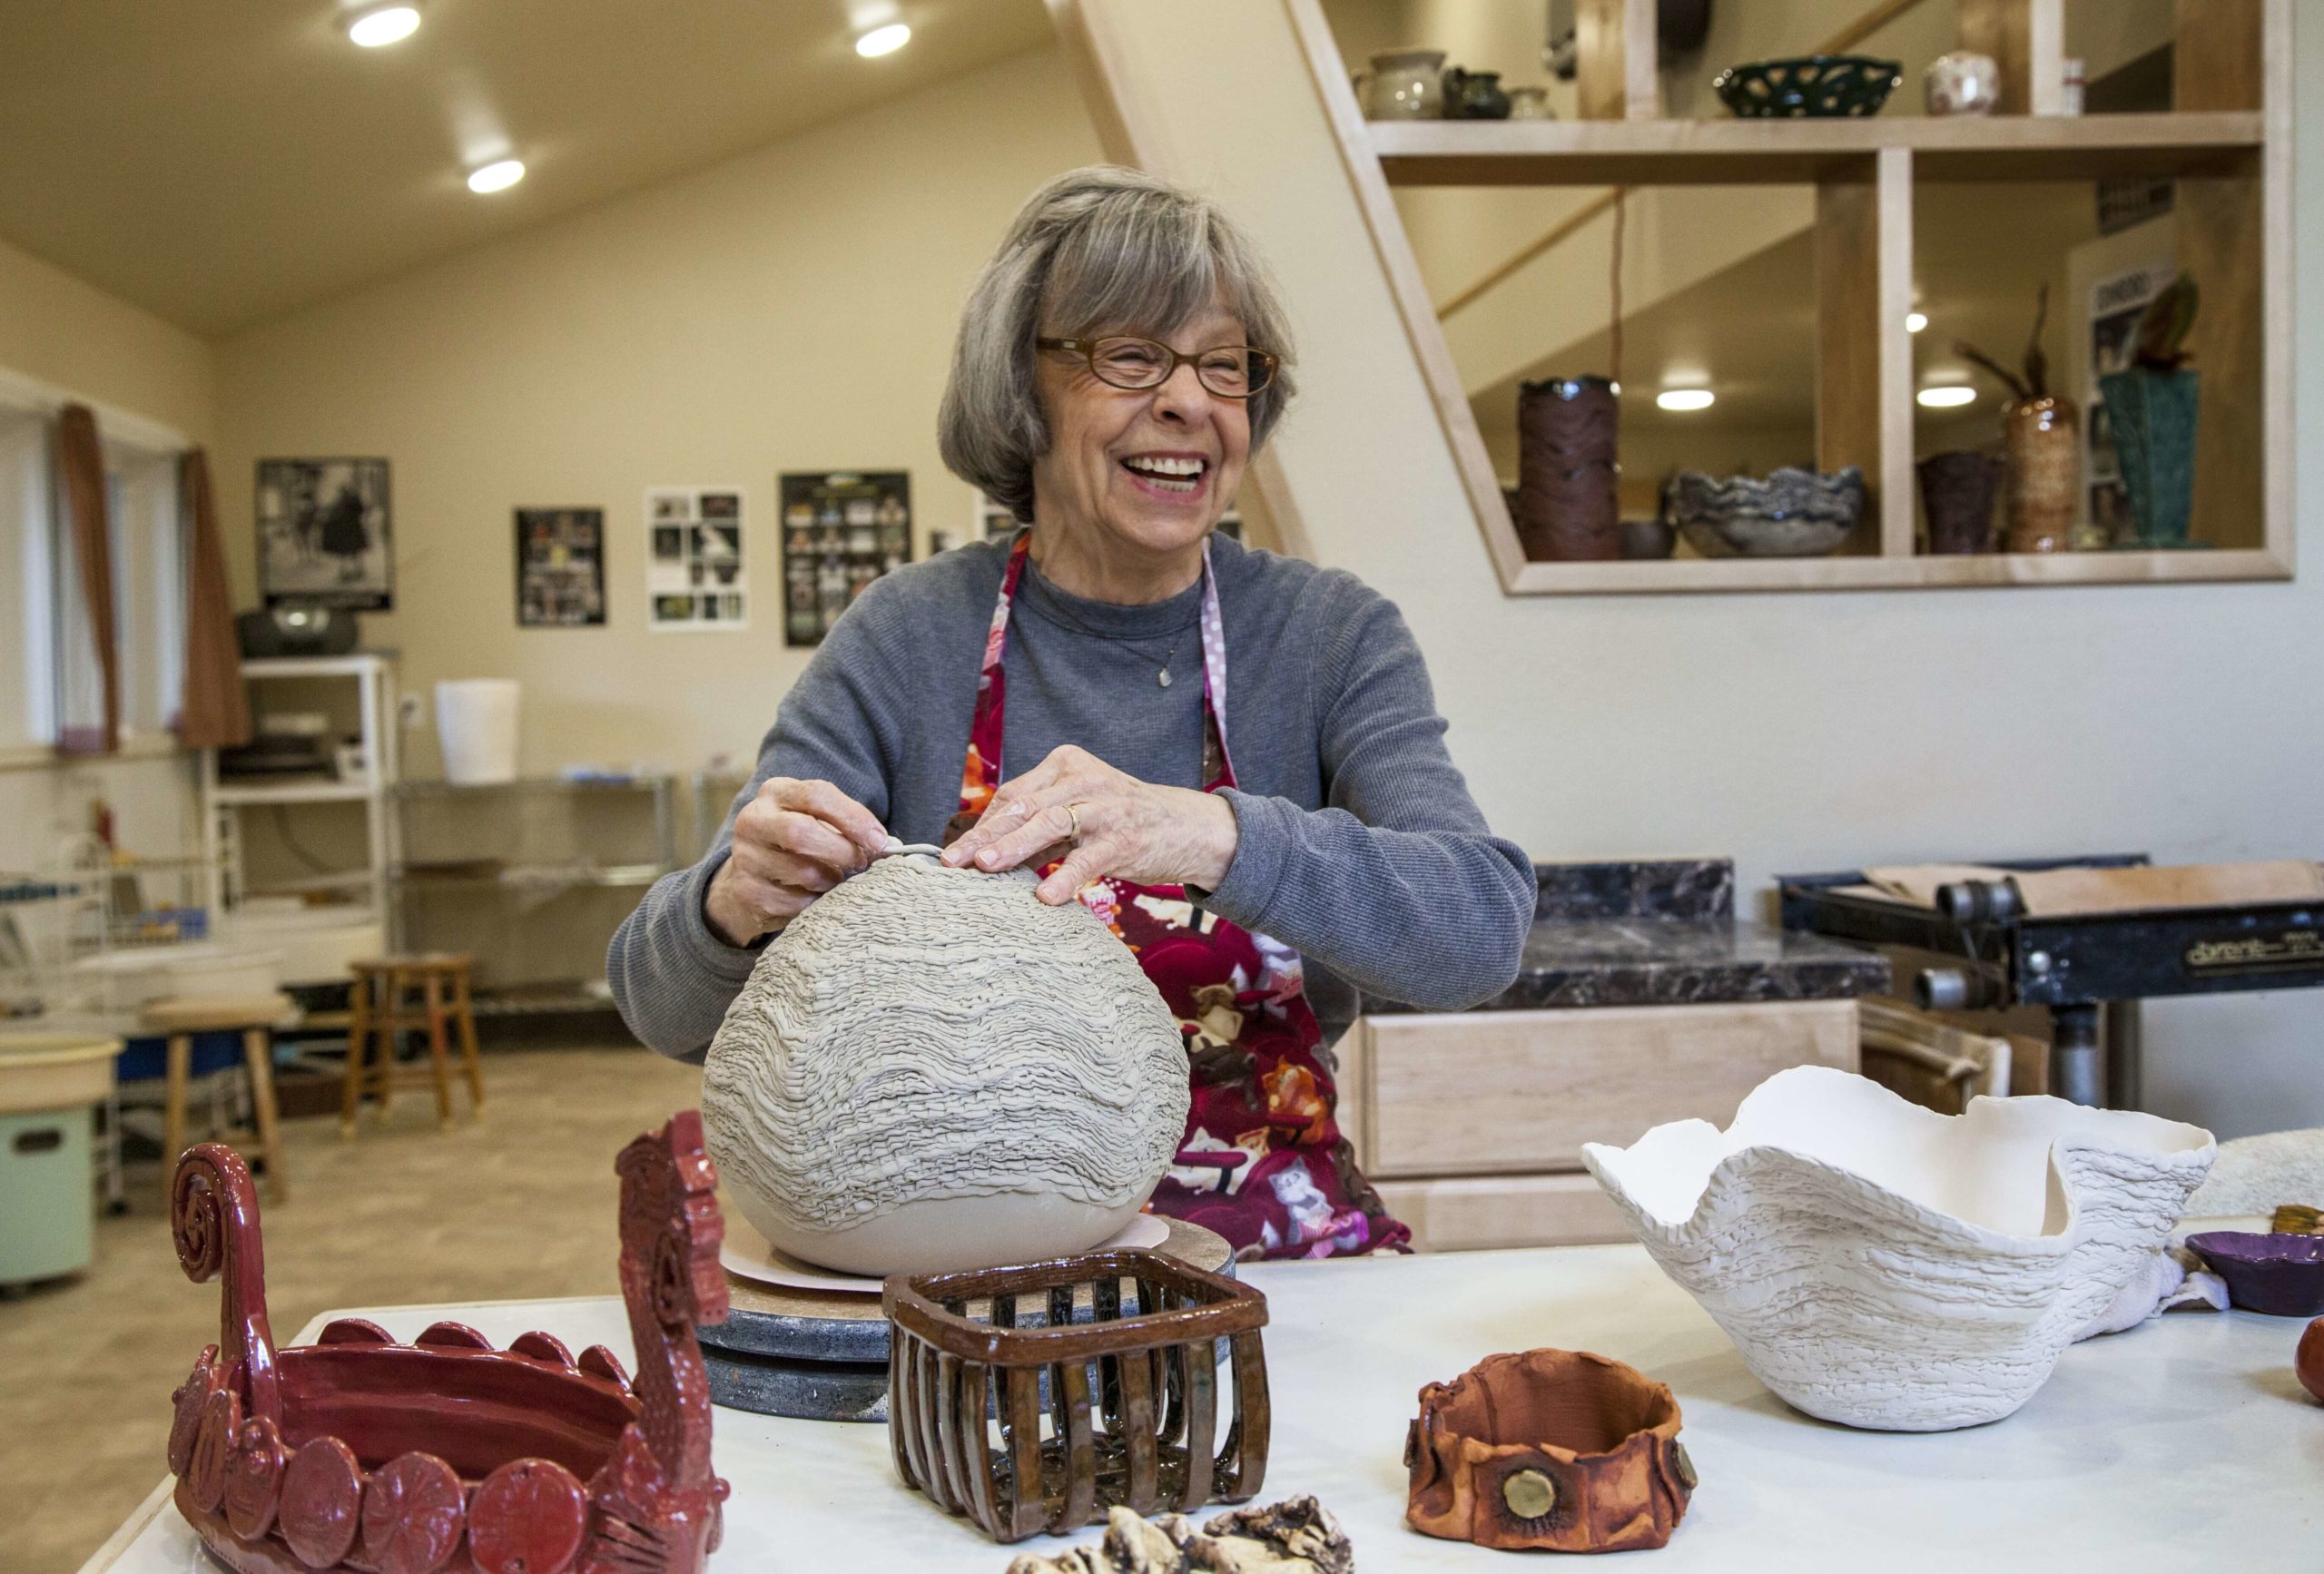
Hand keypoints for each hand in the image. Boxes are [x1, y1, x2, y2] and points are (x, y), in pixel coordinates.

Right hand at [705, 778, 886, 945]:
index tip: (880, 840)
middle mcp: (753, 820)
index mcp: (776, 793)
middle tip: (861, 863)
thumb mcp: (818, 819)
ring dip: (831, 882)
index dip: (854, 818)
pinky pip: (796, 904)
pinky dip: (815, 903)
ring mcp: (746, 857)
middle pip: (801, 833)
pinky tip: (813, 896)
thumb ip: (849, 825)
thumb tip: (888, 846)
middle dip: (842, 852)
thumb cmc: (798, 841)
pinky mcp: (747, 892)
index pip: (817, 795)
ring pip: (803, 873)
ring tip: (834, 879)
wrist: (752, 873)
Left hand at [940, 745, 1237, 903]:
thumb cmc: (1121, 822)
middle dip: (985, 837)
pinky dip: (1064, 877)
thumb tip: (984, 855)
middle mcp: (1082, 779)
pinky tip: (1045, 897)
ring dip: (1014, 847)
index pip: (1012, 795)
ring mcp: (1104, 806)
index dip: (981, 825)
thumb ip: (1038, 829)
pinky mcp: (1124, 837)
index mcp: (1065, 765)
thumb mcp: (1077, 813)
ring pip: (1049, 823)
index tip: (955, 853)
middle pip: (1022, 807)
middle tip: (954, 862)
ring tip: (986, 866)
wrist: (1186, 827)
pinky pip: (1087, 858)